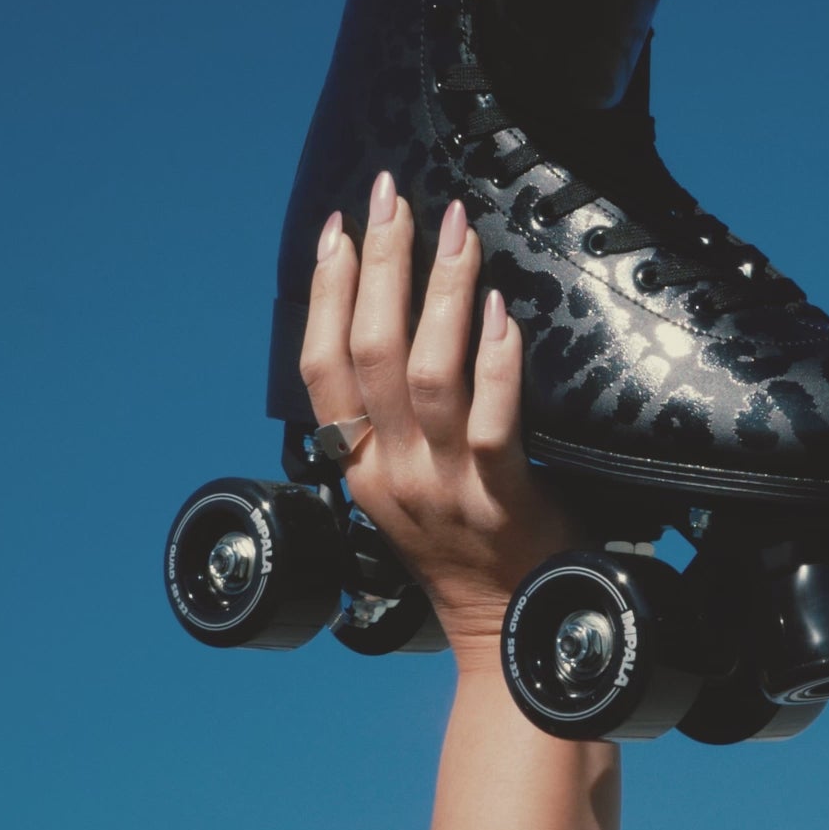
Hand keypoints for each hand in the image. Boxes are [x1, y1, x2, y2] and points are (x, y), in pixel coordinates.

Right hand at [300, 171, 578, 669]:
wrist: (508, 633)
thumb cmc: (464, 549)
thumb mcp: (403, 487)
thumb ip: (391, 422)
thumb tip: (396, 327)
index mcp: (355, 466)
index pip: (320, 366)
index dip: (324, 292)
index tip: (336, 228)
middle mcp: (388, 473)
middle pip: (368, 351)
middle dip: (378, 263)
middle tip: (391, 196)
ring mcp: (443, 487)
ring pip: (427, 373)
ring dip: (438, 292)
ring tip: (455, 229)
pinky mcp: (501, 500)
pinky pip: (492, 420)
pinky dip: (494, 359)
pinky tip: (499, 311)